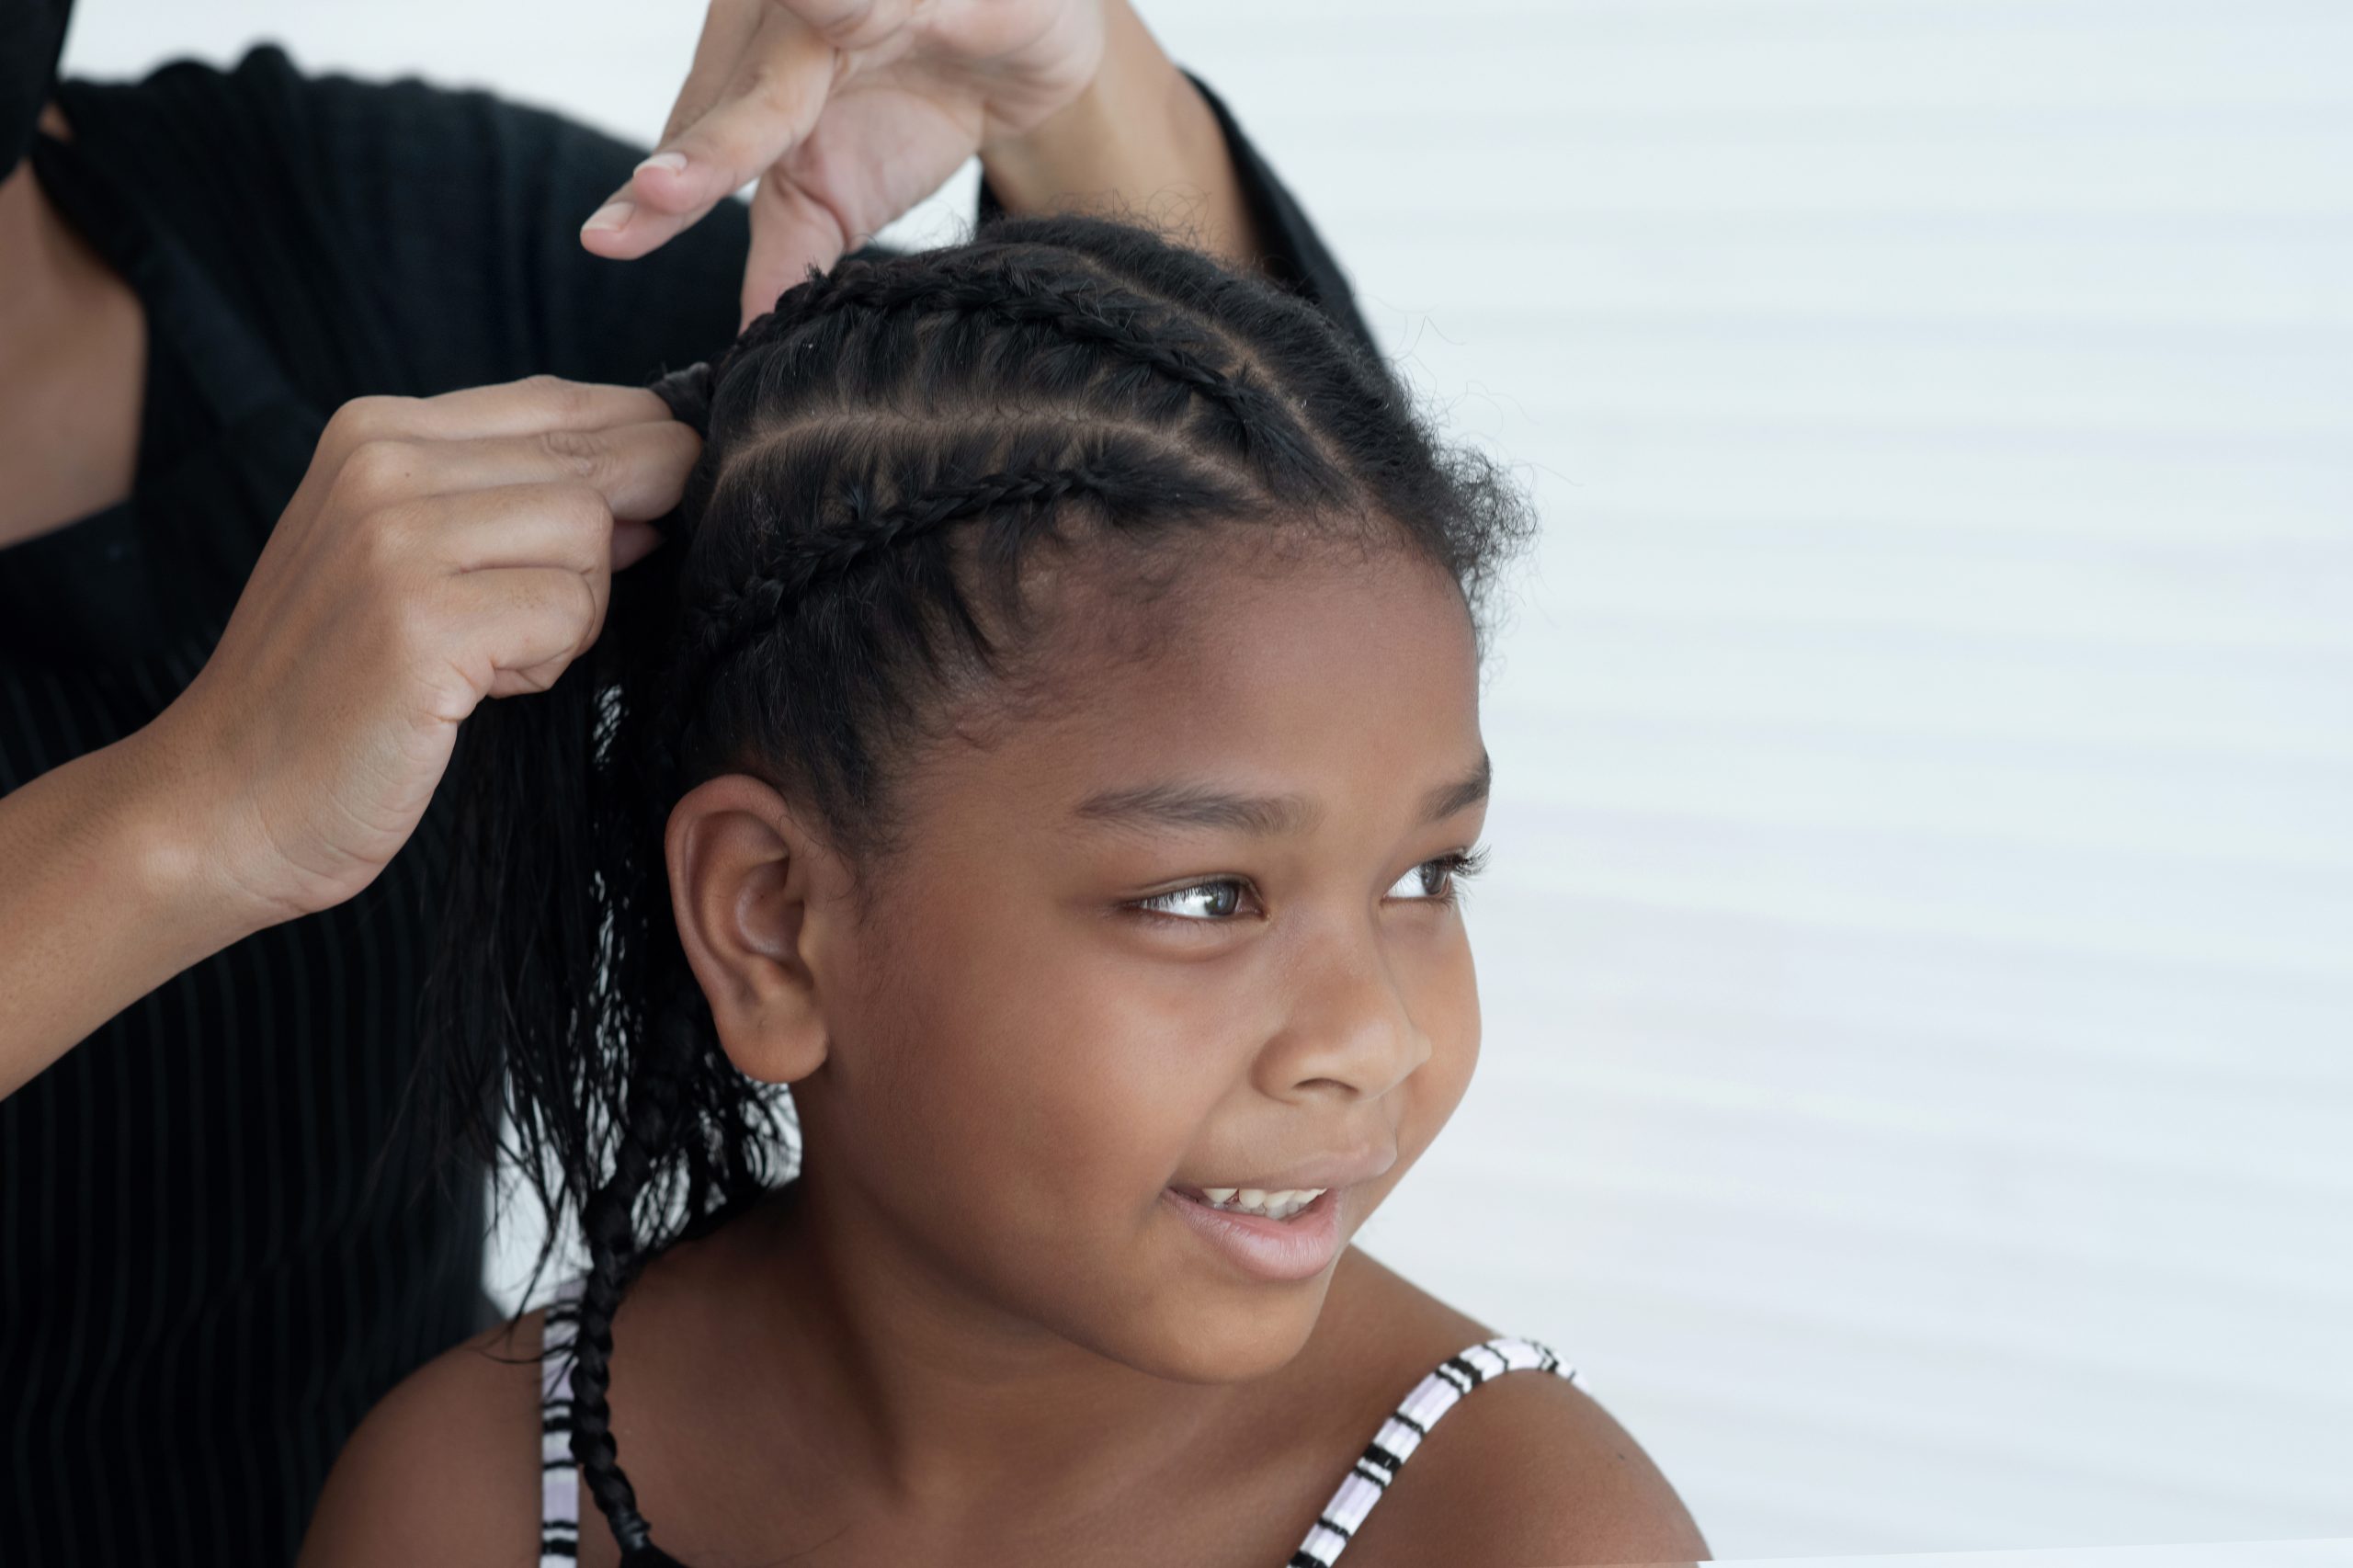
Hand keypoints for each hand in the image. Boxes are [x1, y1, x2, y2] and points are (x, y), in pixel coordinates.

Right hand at [142, 378, 696, 925]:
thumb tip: (664, 474)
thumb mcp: (412, 556)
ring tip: (495, 658)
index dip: (637, 451)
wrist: (226, 798)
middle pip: (594, 462)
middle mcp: (381, 462)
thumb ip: (516, 501)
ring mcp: (396, 537)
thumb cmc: (338, 686)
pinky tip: (481, 689)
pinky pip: (570, 612)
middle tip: (564, 610)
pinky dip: (548, 661)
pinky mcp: (421, 620)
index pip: (561, 401)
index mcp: (375, 430)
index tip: (654, 510)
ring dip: (575, 611)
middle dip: (622, 539)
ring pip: (591, 535)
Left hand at [580, 0, 1110, 327]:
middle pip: (736, 99)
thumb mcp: (844, 197)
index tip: (606, 239)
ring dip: (761, 96)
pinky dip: (843, 7)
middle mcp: (776, 24)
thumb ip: (788, 258)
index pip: (696, 140)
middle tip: (654, 195)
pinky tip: (827, 15)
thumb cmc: (918, 108)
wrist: (1027, 50)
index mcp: (744, 77)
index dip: (655, 195)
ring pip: (797, 51)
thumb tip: (749, 345)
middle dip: (702, 151)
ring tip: (711, 144)